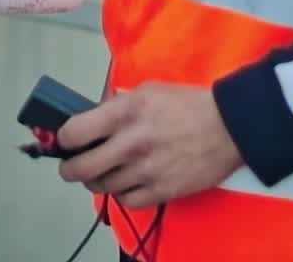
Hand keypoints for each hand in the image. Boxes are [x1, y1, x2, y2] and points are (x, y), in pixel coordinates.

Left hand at [57, 83, 241, 209]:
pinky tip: (124, 184)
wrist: (228, 126)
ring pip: (103, 187)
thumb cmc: (185, 103)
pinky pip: (128, 201)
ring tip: (98, 174)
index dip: (64, 138)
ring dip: (95, 182)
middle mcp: (131, 143)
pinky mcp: (163, 191)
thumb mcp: (146, 90)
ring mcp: (146, 170)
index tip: (64, 139)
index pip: (76, 131)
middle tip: (69, 167)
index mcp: (125, 111)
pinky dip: (121, 195)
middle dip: (69, 169)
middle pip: (82, 168)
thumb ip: (118, 104)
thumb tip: (94, 116)